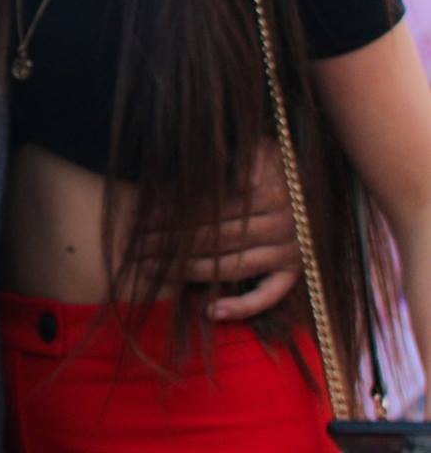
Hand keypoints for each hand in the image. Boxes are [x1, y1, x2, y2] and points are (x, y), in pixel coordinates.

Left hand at [135, 139, 300, 320]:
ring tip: (151, 270)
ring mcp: (291, 252)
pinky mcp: (296, 272)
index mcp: (270, 191)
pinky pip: (269, 295)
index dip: (172, 214)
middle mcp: (283, 224)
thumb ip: (231, 154)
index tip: (141, 219)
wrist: (319, 183)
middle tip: (135, 245)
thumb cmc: (278, 161)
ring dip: (188, 271)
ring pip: (232, 267)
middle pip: (215, 238)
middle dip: (169, 243)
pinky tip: (210, 311)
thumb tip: (200, 154)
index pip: (210, 208)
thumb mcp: (257, 145)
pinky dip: (242, 307)